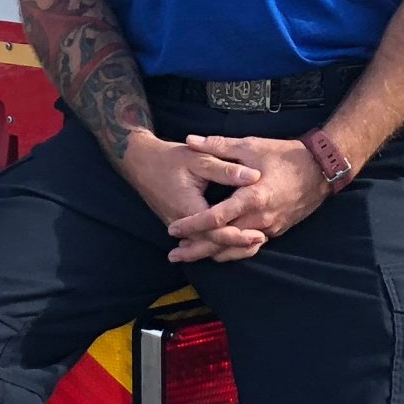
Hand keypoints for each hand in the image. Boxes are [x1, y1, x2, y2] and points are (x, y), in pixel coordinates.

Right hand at [119, 133, 261, 256]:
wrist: (141, 162)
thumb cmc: (171, 158)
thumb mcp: (200, 159)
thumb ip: (226, 169)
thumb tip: (255, 176)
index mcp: (188, 208)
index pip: (215, 231)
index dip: (238, 235)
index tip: (260, 233)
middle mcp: (181, 222)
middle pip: (211, 242)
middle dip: (236, 244)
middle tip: (262, 239)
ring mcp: (177, 225)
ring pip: (204, 243)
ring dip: (227, 245)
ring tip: (253, 243)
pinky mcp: (178, 224)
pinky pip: (198, 238)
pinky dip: (216, 240)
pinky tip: (234, 238)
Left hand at [164, 134, 330, 263]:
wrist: (323, 167)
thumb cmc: (287, 155)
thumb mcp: (252, 146)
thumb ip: (218, 146)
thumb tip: (190, 141)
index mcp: (252, 197)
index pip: (215, 218)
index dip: (191, 225)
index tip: (173, 229)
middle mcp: (260, 218)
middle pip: (222, 242)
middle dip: (196, 249)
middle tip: (174, 255)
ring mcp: (271, 227)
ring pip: (237, 248)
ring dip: (213, 253)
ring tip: (191, 254)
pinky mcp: (278, 230)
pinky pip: (251, 245)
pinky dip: (233, 249)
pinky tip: (221, 249)